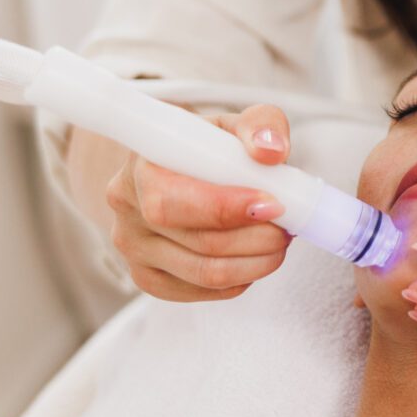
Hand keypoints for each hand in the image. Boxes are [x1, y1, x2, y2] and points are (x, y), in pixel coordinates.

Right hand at [103, 104, 293, 301]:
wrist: (176, 170)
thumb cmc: (209, 148)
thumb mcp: (236, 124)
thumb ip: (260, 126)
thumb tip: (271, 149)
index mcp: (142, 167)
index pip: (173, 201)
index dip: (226, 209)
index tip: (273, 205)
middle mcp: (129, 210)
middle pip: (197, 243)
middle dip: (256, 239)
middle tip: (288, 228)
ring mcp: (134, 249)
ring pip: (204, 273)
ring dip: (256, 263)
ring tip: (279, 241)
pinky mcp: (148, 277)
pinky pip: (200, 291)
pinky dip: (239, 280)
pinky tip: (254, 258)